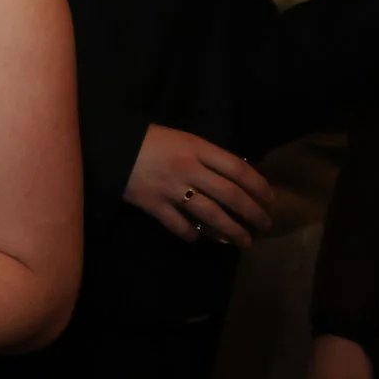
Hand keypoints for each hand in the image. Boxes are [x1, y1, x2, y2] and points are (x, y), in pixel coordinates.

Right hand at [125, 124, 273, 247]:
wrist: (109, 145)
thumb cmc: (148, 138)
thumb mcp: (181, 138)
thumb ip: (204, 156)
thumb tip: (232, 177)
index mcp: (196, 148)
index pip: (237, 168)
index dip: (257, 184)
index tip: (269, 198)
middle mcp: (188, 169)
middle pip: (229, 194)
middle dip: (251, 212)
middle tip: (265, 224)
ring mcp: (171, 189)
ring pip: (210, 214)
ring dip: (230, 230)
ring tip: (243, 240)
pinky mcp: (153, 205)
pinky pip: (178, 225)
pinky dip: (191, 234)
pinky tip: (198, 239)